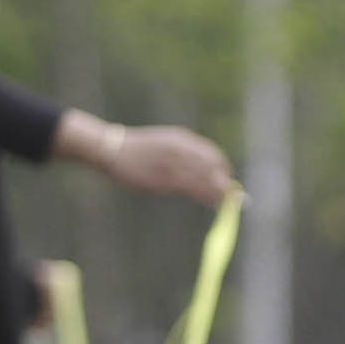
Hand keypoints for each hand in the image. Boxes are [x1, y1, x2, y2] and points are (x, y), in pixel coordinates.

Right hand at [75, 117, 240, 203]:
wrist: (113, 149)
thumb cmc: (137, 150)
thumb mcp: (163, 144)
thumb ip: (182, 154)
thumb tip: (200, 169)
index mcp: (181, 140)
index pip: (212, 154)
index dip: (222, 169)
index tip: (226, 181)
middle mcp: (181, 150)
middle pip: (213, 167)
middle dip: (224, 183)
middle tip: (232, 198)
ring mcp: (173, 163)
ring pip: (205, 179)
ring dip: (219, 192)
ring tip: (225, 203)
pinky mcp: (164, 178)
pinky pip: (191, 187)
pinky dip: (205, 195)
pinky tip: (211, 202)